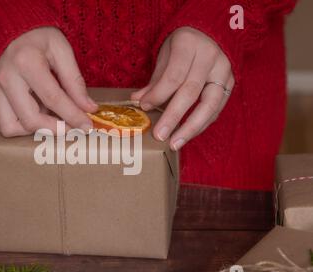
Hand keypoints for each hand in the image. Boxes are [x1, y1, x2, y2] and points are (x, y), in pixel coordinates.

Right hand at [0, 27, 96, 136]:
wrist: (12, 27)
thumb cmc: (39, 38)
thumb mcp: (62, 50)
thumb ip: (75, 81)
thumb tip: (88, 109)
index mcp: (27, 62)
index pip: (53, 99)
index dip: (73, 116)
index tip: (86, 127)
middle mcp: (6, 78)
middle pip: (30, 119)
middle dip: (54, 129)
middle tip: (69, 127)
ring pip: (8, 127)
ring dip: (30, 130)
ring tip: (45, 118)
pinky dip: (7, 125)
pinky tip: (23, 118)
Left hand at [132, 27, 234, 150]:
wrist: (210, 32)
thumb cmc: (182, 46)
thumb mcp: (165, 56)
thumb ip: (154, 80)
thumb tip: (137, 102)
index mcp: (188, 45)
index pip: (173, 76)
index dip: (158, 95)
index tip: (144, 108)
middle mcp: (209, 57)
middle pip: (191, 92)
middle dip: (173, 116)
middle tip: (159, 136)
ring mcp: (223, 71)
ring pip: (210, 104)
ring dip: (191, 127)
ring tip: (175, 143)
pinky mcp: (231, 83)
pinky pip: (216, 109)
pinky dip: (201, 124)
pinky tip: (186, 135)